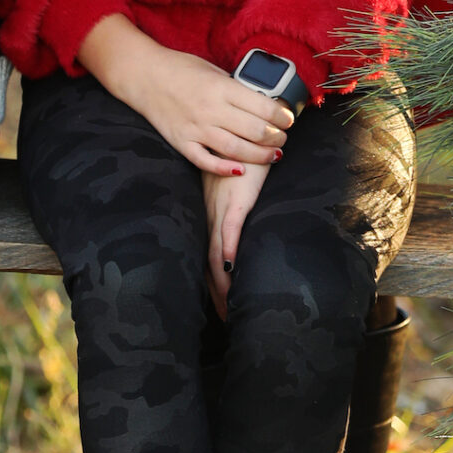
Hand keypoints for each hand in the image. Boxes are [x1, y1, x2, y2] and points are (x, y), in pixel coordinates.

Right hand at [80, 18, 293, 175]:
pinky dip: (224, 169)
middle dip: (276, 137)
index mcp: (221, 87)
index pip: (262, 107)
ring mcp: (195, 128)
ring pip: (236, 149)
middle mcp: (210, 109)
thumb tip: (262, 103)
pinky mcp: (182, 142)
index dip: (282, 117)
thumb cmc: (180, 68)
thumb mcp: (212, 69)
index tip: (288, 120)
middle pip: (254, 131)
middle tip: (282, 138)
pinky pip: (205, 161)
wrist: (143, 75)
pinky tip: (240, 170)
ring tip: (273, 155)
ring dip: (260, 155)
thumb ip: (234, 88)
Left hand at [204, 161, 271, 318]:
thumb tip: (236, 230)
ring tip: (227, 308)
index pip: (206, 256)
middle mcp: (212, 216)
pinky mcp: (237, 199)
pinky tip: (231, 268)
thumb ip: (231, 206)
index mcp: (210, 214)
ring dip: (221, 282)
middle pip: (207, 262)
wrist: (246, 132)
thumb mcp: (231, 186)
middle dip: (215, 293)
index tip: (216, 306)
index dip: (209, 284)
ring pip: (217, 252)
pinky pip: (231, 228)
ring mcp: (222, 208)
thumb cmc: (241, 158)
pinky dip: (230, 249)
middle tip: (222, 319)